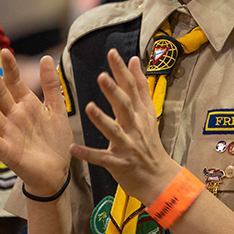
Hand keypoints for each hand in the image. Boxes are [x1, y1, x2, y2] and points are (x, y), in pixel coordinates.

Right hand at [0, 50, 73, 197]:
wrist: (57, 172)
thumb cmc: (55, 140)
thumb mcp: (56, 109)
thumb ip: (51, 85)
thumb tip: (45, 57)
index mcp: (26, 104)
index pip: (14, 82)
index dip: (9, 68)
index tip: (5, 51)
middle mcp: (13, 116)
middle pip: (0, 93)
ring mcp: (8, 133)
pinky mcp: (7, 151)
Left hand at [69, 49, 179, 204]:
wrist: (159, 179)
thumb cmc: (149, 143)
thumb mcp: (148, 113)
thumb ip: (140, 86)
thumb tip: (134, 60)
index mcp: (139, 114)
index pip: (131, 88)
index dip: (121, 71)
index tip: (112, 53)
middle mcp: (134, 127)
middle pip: (124, 106)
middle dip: (113, 91)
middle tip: (101, 76)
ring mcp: (127, 146)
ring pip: (114, 131)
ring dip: (102, 120)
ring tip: (89, 107)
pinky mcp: (119, 164)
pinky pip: (102, 158)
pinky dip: (88, 154)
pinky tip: (73, 148)